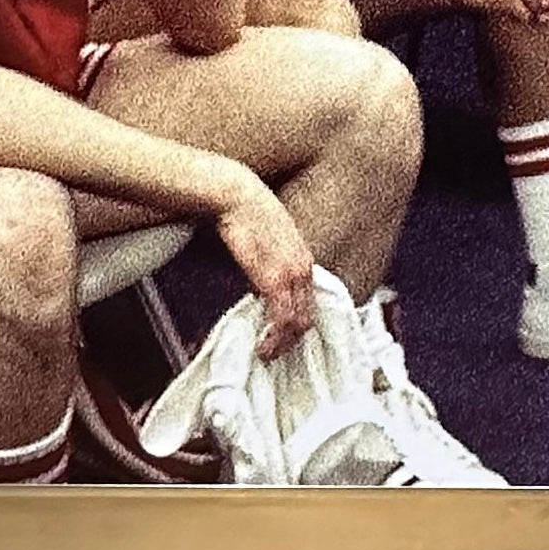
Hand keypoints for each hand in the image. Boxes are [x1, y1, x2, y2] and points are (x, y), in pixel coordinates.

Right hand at [210, 171, 317, 359]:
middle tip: (276, 353)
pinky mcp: (274, 278)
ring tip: (268, 353)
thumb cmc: (247, 216)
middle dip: (293, 340)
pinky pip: (282, 317)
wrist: (238, 196)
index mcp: (302, 259)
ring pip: (299, 321)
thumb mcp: (267, 242)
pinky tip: (263, 346)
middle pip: (309, 315)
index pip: (310, 301)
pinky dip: (275, 337)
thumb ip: (271, 263)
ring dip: (283, 343)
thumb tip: (260, 284)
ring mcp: (291, 274)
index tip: (285, 338)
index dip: (299, 324)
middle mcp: (303, 268)